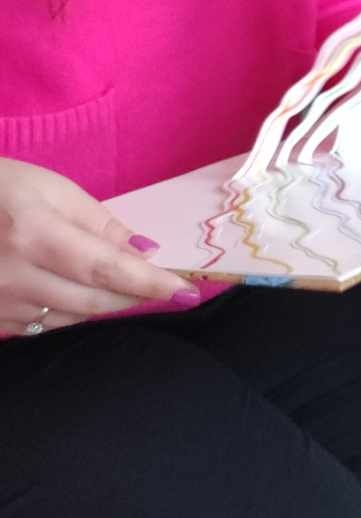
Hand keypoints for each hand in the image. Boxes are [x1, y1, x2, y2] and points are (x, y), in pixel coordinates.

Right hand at [0, 158, 192, 334]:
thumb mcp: (51, 190)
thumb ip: (100, 224)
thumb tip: (145, 252)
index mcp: (33, 235)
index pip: (105, 269)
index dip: (149, 283)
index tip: (186, 292)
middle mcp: (13, 276)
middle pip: (92, 302)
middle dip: (135, 297)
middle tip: (168, 290)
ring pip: (70, 319)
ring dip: (106, 307)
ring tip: (127, 289)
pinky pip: (42, 326)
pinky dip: (71, 313)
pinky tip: (82, 296)